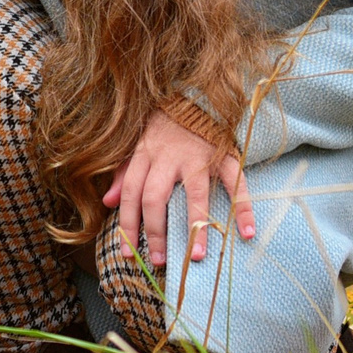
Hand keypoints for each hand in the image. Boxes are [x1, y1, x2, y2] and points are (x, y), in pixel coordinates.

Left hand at [102, 111, 254, 266]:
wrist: (196, 92)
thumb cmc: (164, 124)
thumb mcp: (138, 144)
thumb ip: (124, 173)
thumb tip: (106, 202)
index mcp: (145, 154)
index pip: (131, 194)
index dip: (128, 224)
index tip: (127, 253)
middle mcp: (169, 157)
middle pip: (156, 198)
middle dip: (155, 232)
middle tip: (159, 260)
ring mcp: (198, 156)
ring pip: (194, 195)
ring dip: (195, 228)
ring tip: (195, 256)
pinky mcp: (225, 154)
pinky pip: (236, 183)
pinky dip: (243, 208)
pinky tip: (246, 233)